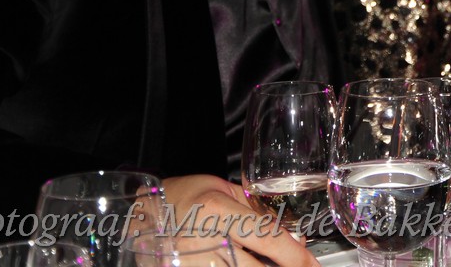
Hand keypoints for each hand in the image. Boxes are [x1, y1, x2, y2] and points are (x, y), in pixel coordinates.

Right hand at [161, 174, 320, 266]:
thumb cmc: (181, 195)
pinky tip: (243, 264)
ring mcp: (190, 265)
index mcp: (217, 212)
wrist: (138, 212)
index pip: (269, 239)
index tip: (312, 266)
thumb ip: (258, 211)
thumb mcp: (222, 190)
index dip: (297, 258)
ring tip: (266, 263)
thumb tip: (292, 236)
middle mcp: (204, 241)